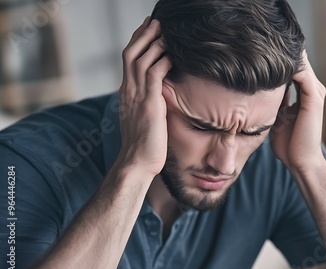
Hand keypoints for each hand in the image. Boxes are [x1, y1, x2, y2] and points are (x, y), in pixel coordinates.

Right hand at [116, 16, 172, 175]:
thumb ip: (149, 101)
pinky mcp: (149, 104)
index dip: (138, 42)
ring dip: (153, 43)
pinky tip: (172, 55)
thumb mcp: (145, 117)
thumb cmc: (145, 144)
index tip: (148, 29)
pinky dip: (162, 62)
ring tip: (165, 31)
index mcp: (127, 93)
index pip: (129, 60)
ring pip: (141, 60)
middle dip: (143, 35)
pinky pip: (153, 76)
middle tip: (156, 21)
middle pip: (131, 53)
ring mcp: (136, 97)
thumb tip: (161, 93)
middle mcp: (128, 91)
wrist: (137, 163)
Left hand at [270, 51, 325, 171]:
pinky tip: (273, 61)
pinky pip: (302, 75)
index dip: (278, 59)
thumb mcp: (278, 115)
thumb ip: (275, 100)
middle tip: (261, 42)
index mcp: (305, 92)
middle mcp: (312, 89)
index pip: (293, 67)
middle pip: (298, 62)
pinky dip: (290, 66)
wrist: (300, 161)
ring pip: (301, 64)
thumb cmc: (288, 143)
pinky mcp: (314, 98)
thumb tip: (259, 89)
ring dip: (285, 55)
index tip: (260, 51)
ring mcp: (315, 92)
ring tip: (266, 45)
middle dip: (280, 53)